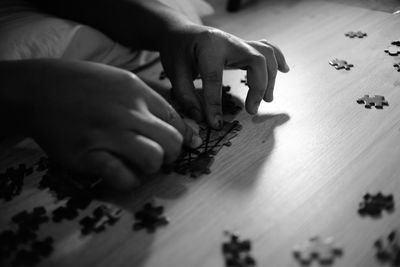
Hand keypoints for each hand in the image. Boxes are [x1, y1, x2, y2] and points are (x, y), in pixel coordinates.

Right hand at [22, 60, 201, 190]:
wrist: (39, 88)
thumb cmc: (83, 85)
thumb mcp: (121, 80)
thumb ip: (150, 101)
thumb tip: (180, 125)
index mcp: (137, 92)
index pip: (176, 120)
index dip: (184, 137)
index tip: (181, 146)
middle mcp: (127, 112)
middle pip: (172, 142)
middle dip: (171, 155)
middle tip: (159, 157)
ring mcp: (107, 133)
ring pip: (153, 159)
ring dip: (151, 168)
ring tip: (139, 165)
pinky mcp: (87, 155)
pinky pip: (122, 176)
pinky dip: (127, 181)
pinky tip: (120, 174)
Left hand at [160, 25, 288, 128]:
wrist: (182, 32)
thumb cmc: (177, 51)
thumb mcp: (174, 72)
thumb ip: (186, 95)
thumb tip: (201, 118)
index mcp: (208, 47)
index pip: (214, 78)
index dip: (215, 104)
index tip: (216, 124)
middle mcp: (229, 42)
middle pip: (255, 60)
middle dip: (258, 87)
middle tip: (251, 111)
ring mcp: (239, 43)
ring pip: (266, 55)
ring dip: (271, 78)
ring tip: (267, 100)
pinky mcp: (244, 47)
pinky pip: (268, 49)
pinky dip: (279, 59)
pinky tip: (285, 71)